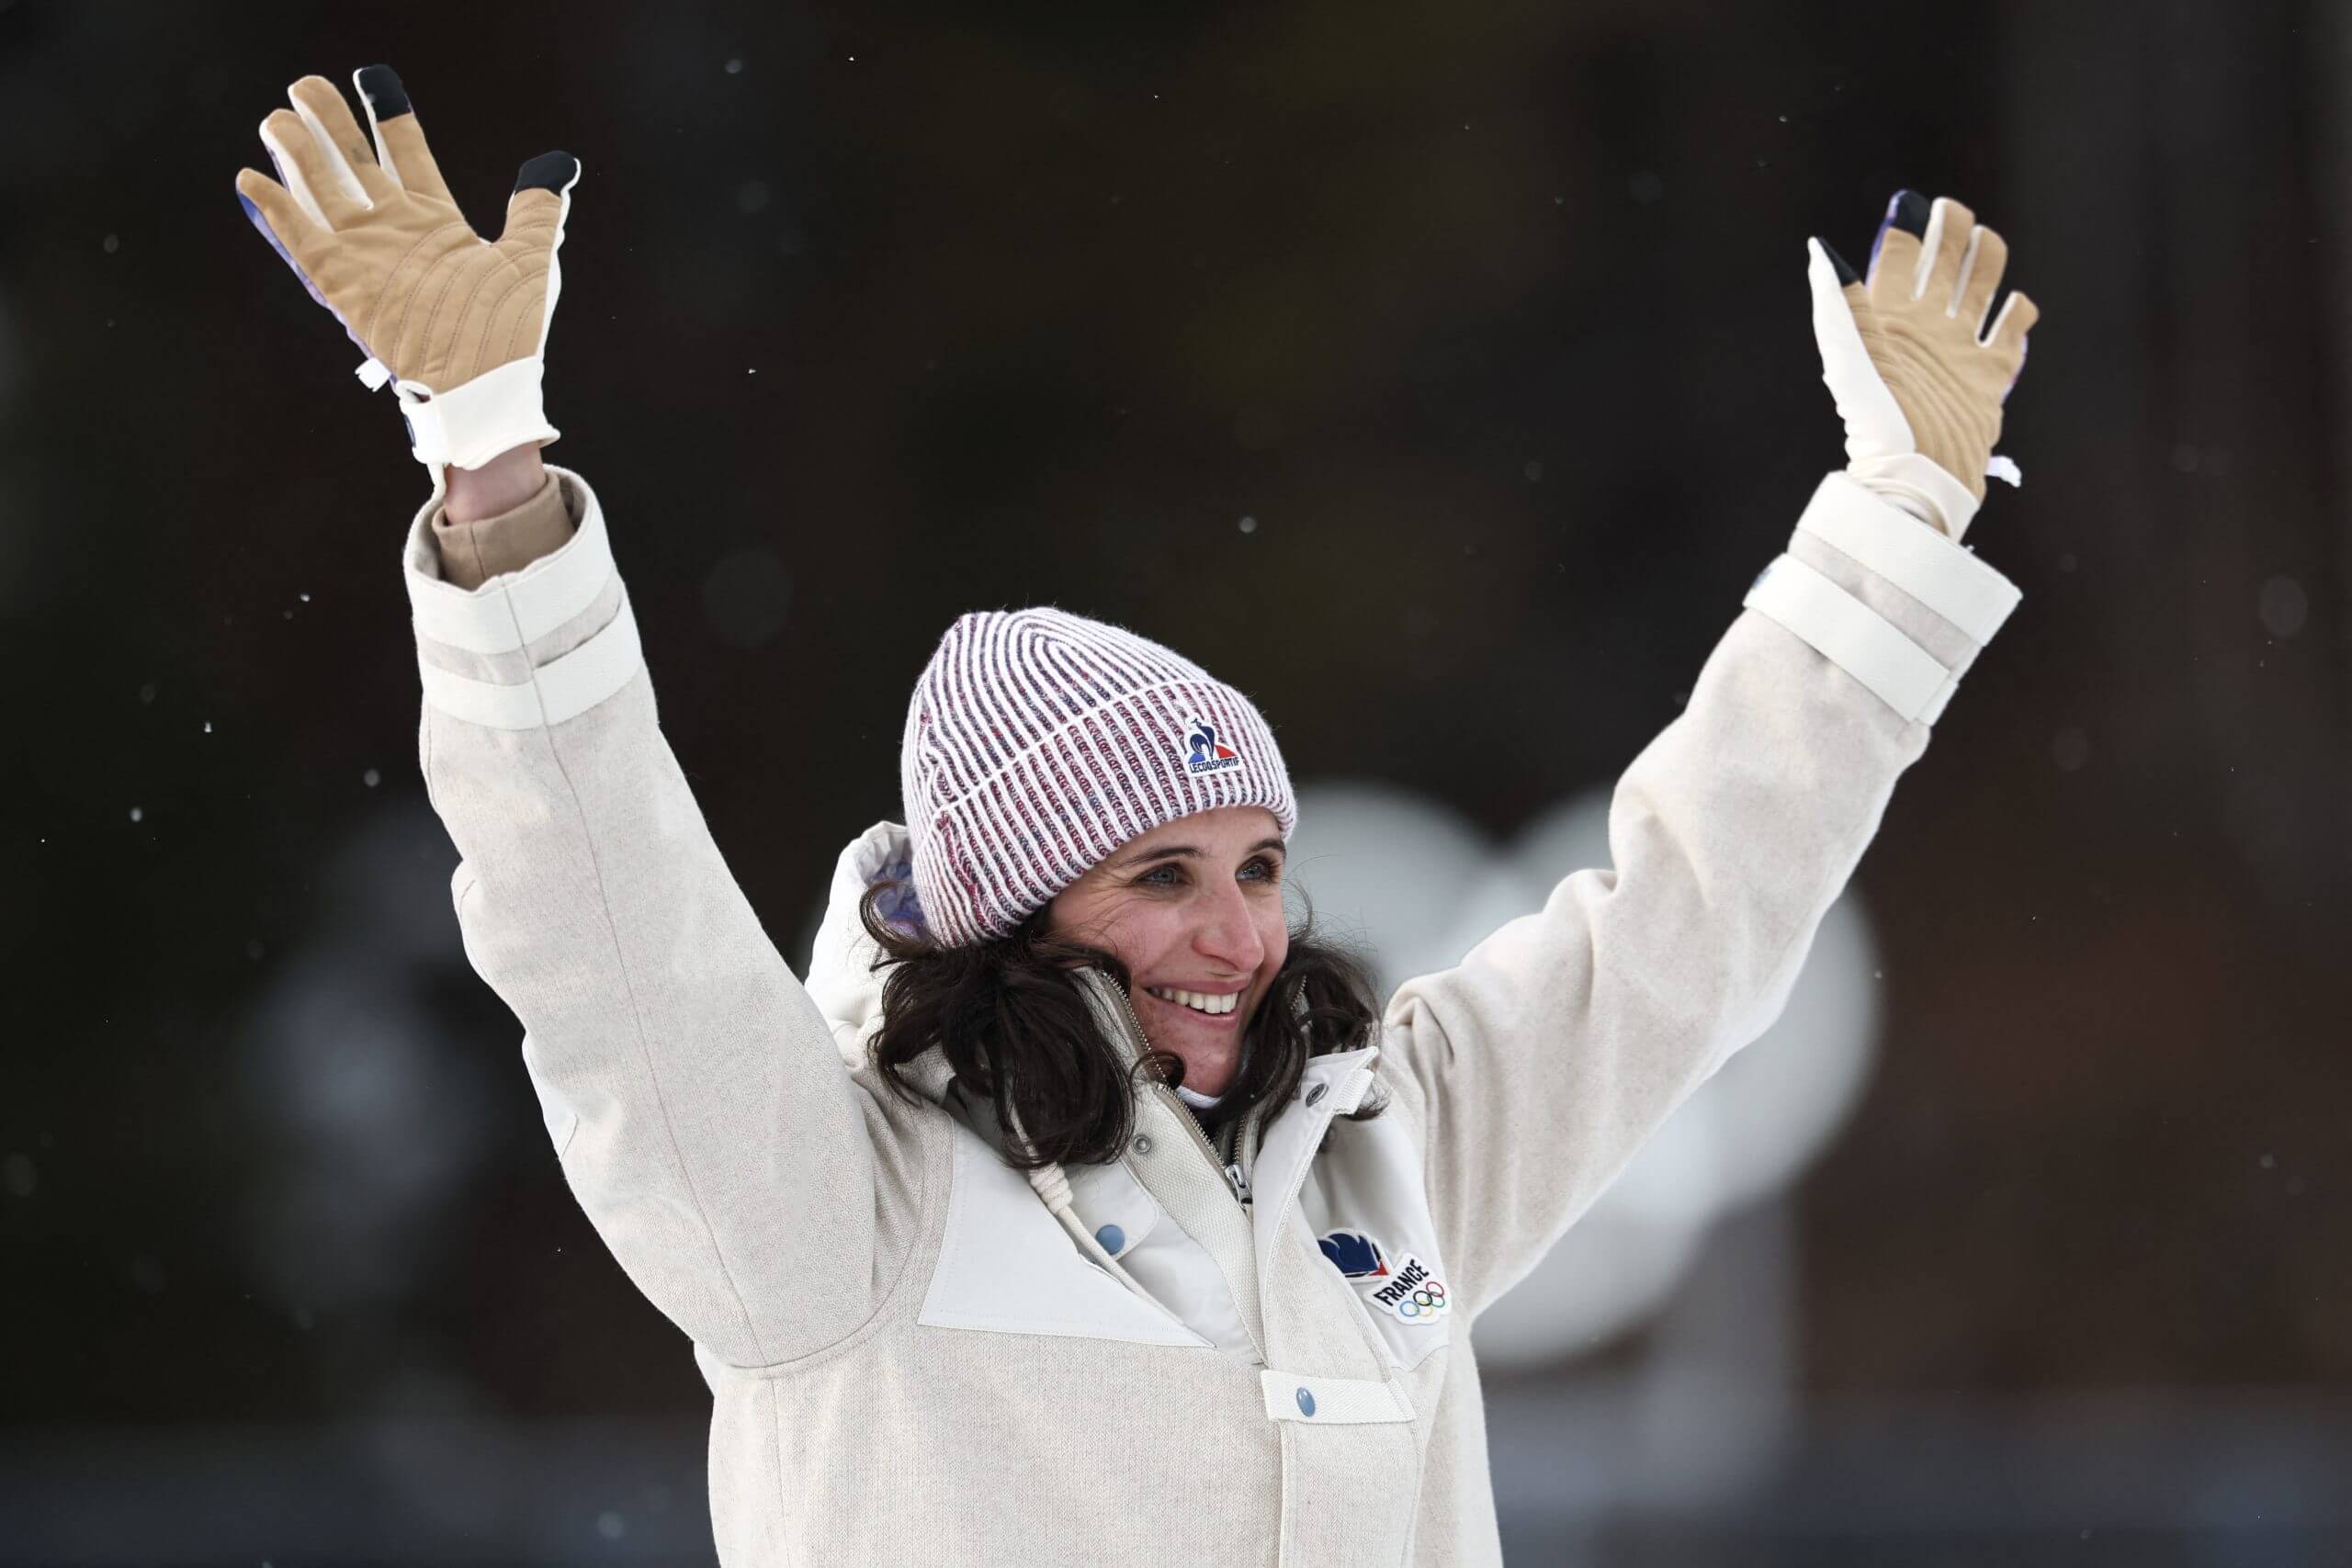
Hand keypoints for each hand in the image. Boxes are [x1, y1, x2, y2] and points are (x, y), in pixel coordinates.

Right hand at [234, 65, 580, 476]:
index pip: (406, 153)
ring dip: (296, 153)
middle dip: (329, 123)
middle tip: (306, 85)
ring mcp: (365, 254)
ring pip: (321, 190)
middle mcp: (394, 231)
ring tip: (276, 119)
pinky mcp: (342, 283)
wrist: (482, 384)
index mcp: (436, 221)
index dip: (389, 116)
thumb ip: (537, 210)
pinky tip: (250, 179)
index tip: (374, 77)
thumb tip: (557, 164)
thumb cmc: (507, 331)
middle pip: (352, 162)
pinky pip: (300, 239)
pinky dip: (275, 209)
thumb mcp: (528, 261)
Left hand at [1809, 191, 2038, 542]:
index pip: (1902, 261)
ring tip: (1986, 241)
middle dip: (1951, 232)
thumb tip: (1819, 248)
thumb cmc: (1877, 419)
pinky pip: (2011, 332)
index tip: (1912, 202)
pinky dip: (2018, 312)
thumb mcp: (1849, 356)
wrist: (1919, 474)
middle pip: (1945, 265)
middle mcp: (1926, 329)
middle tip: (1954, 211)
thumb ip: (1837, 302)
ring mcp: (1960, 350)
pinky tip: (2015, 306)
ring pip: (1981, 288)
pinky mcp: (1990, 376)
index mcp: (1890, 321)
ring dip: (1987, 260)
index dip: (1906, 229)